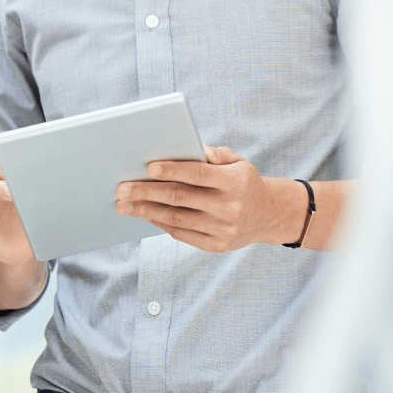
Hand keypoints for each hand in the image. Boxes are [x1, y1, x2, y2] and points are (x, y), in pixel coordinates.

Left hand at [115, 144, 290, 251]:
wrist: (269, 214)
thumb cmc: (243, 181)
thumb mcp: (237, 161)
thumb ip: (213, 154)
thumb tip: (187, 147)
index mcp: (234, 182)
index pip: (198, 174)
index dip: (172, 171)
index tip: (148, 168)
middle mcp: (230, 207)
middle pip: (180, 198)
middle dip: (147, 192)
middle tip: (122, 188)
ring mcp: (223, 229)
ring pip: (176, 218)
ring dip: (146, 211)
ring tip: (124, 204)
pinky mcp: (217, 246)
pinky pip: (182, 234)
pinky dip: (160, 223)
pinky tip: (144, 214)